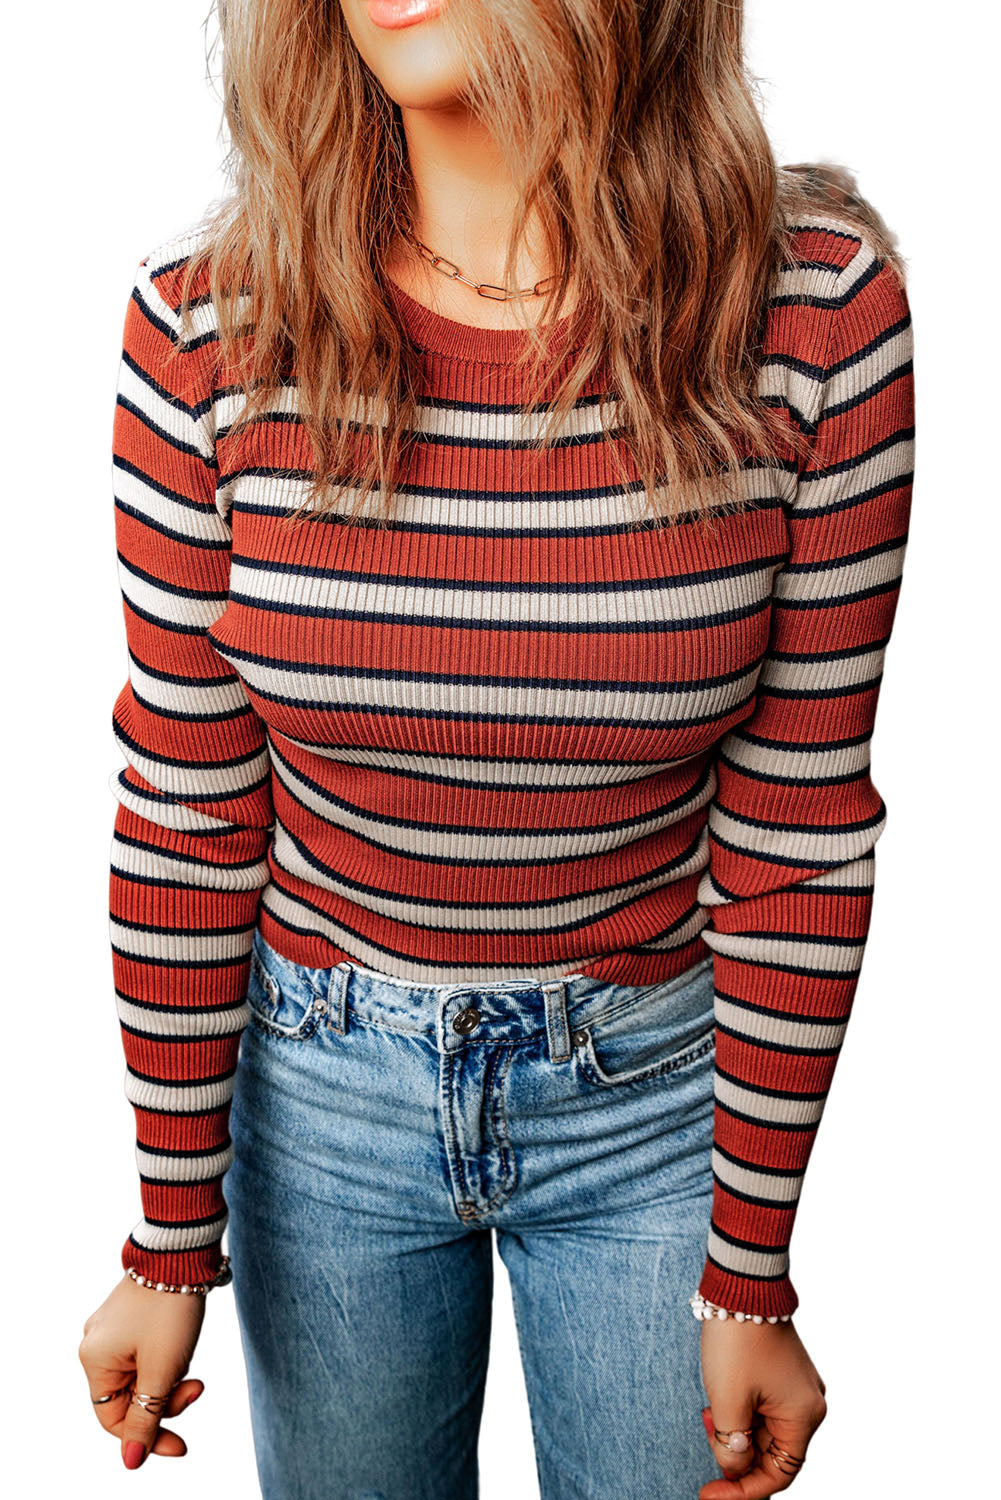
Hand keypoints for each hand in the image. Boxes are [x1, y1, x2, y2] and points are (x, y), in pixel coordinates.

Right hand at [78, 1273, 207, 1467]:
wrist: (182, 1251)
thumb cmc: (169, 1309)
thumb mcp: (161, 1370)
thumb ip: (146, 1417)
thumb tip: (132, 1460)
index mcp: (94, 1360)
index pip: (115, 1420)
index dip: (148, 1437)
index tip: (182, 1446)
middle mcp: (96, 1345)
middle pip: (130, 1397)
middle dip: (166, 1399)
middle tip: (197, 1386)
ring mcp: (112, 1330)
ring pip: (142, 1376)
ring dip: (169, 1377)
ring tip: (190, 1354)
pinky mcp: (131, 1317)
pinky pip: (147, 1354)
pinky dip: (167, 1359)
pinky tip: (183, 1342)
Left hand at [699, 1317, 826, 1496]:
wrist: (742, 1286)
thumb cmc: (738, 1340)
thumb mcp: (727, 1400)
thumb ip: (731, 1444)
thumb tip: (734, 1467)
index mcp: (804, 1416)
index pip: (777, 1475)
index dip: (742, 1490)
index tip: (709, 1494)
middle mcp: (808, 1404)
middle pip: (772, 1454)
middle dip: (736, 1455)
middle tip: (707, 1435)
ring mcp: (797, 1389)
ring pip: (764, 1432)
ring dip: (735, 1432)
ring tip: (708, 1413)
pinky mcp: (782, 1375)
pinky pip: (763, 1409)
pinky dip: (740, 1414)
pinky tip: (717, 1403)